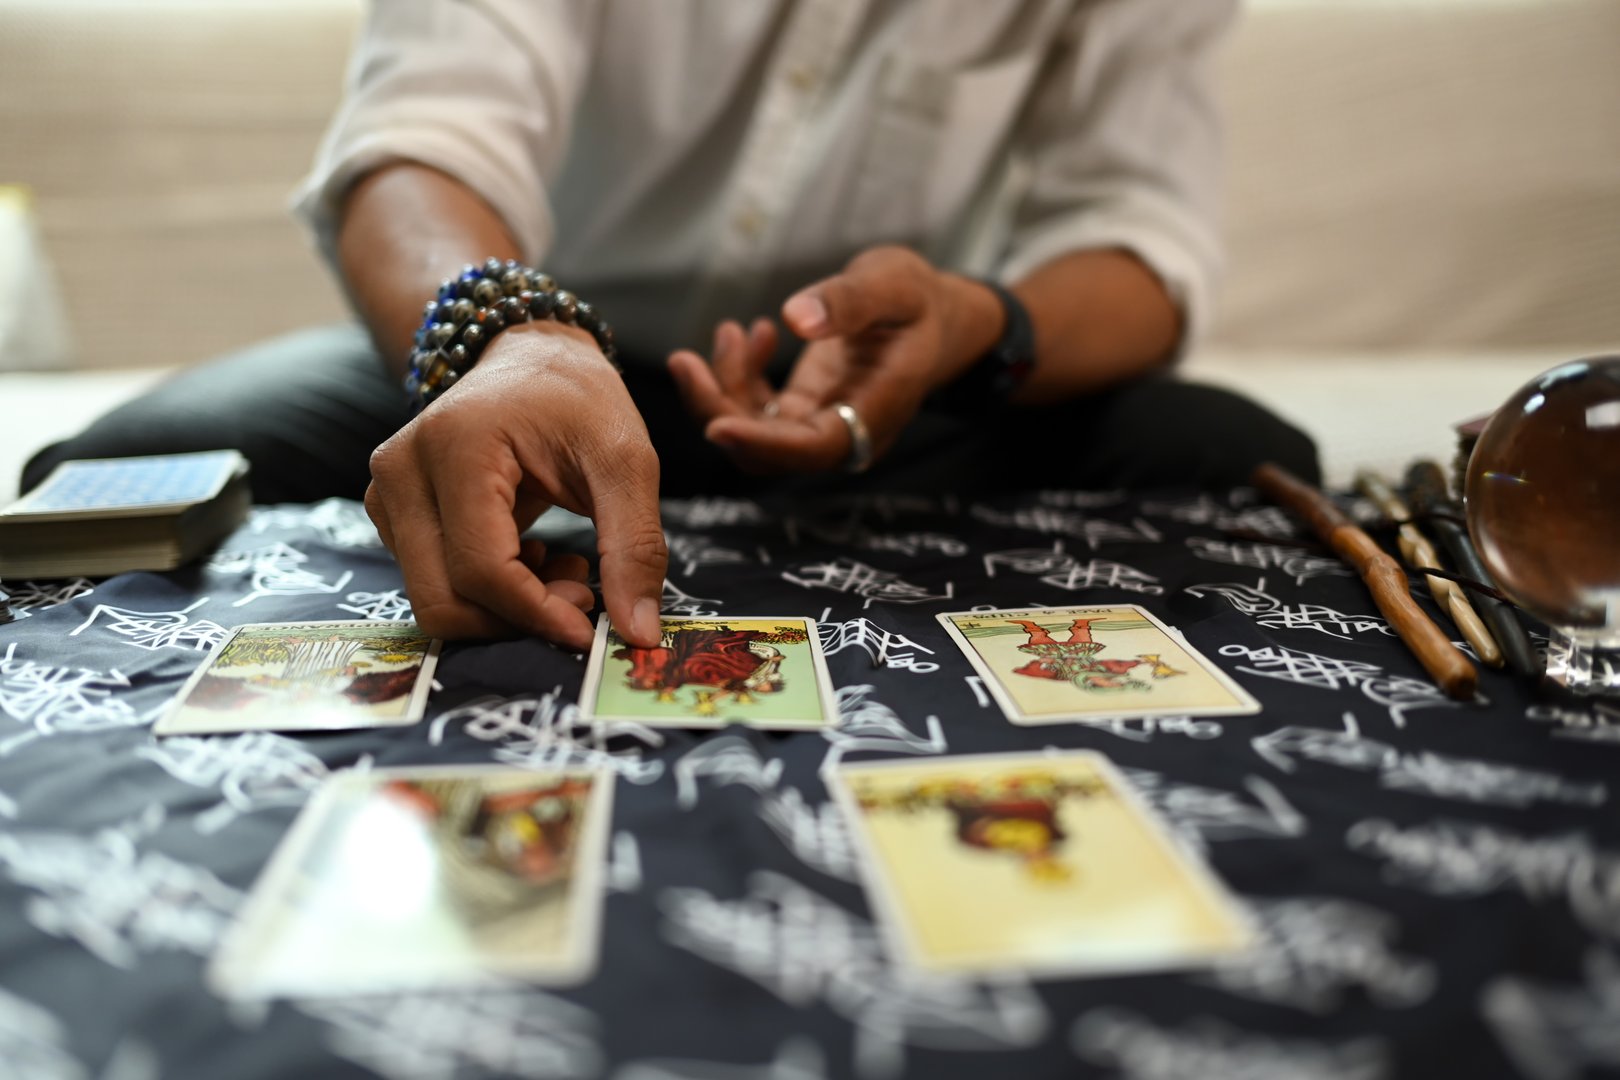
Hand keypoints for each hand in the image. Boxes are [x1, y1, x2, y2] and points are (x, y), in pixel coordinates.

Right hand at [365, 323, 667, 649]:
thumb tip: (639, 635)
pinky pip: (434, 583)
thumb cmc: (579, 399)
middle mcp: (403, 471)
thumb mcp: (626, 461)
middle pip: (445, 598)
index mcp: (456, 445)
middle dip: (519, 616)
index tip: (591, 630)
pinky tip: (533, 557)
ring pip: (436, 600)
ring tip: (562, 565)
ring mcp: (389, 493)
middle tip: (581, 591)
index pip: (482, 568)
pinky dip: (490, 592)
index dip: (537, 613)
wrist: (532, 357)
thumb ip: (634, 546)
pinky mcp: (394, 513)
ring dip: (507, 607)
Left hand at [667, 246, 1001, 473]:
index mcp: (874, 412)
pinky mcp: (805, 411)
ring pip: (754, 432)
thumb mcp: (893, 284)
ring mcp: (822, 424)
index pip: (811, 448)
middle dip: (718, 410)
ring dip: (723, 390)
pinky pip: (757, 412)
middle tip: (685, 361)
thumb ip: (849, 301)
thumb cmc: (919, 300)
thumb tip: (796, 318)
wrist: (936, 316)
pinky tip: (750, 334)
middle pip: (769, 450)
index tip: (715, 426)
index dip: (761, 444)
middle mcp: (845, 432)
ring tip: (728, 332)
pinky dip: (739, 377)